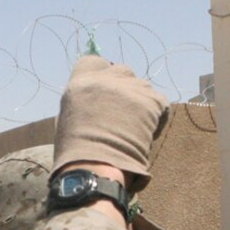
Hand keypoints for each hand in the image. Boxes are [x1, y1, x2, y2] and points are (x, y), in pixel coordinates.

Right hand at [52, 56, 168, 191]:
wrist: (96, 168)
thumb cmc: (75, 153)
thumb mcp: (69, 119)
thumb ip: (84, 102)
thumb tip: (97, 104)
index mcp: (81, 81)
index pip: (94, 62)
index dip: (101, 76)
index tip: (104, 93)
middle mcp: (107, 78)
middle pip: (122, 71)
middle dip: (123, 88)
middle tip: (122, 114)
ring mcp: (131, 87)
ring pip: (142, 87)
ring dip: (140, 103)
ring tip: (134, 129)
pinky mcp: (152, 100)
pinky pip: (160, 103)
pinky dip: (157, 118)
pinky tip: (146, 135)